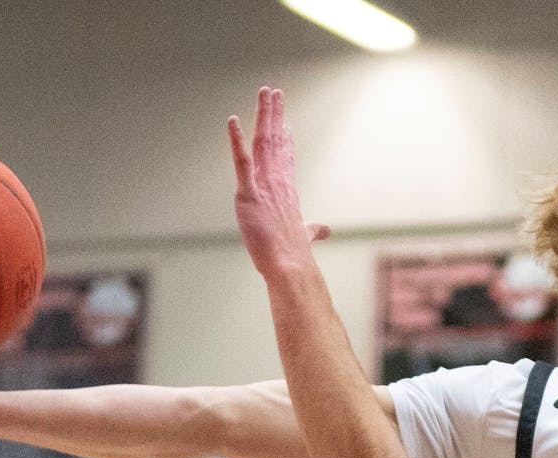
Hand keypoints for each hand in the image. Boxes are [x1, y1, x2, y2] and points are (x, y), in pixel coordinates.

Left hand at [227, 87, 330, 278]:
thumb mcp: (304, 236)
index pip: (285, 157)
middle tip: (273, 92)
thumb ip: (312, 229)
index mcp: (287, 190)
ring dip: (263, 115)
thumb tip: (324, 230)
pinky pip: (241, 161)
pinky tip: (233, 121)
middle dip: (274, 114)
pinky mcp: (248, 193)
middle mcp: (277, 181)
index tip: (284, 120)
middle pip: (275, 141)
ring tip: (265, 93)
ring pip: (263, 142)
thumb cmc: (294, 254)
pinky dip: (236, 140)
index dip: (284, 136)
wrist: (290, 266)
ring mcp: (263, 185)